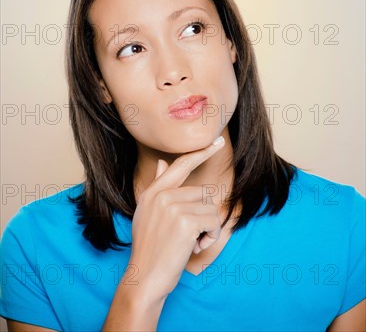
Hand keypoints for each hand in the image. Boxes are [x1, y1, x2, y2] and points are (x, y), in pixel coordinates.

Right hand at [128, 136, 225, 300]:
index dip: (201, 152)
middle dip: (205, 216)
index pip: (181, 165)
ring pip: (211, 208)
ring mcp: (173, 207)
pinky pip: (213, 221)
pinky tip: (196, 247)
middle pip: (204, 193)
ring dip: (209, 229)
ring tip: (192, 242)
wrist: (144, 278)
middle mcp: (162, 195)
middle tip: (192, 236)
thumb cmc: (150, 248)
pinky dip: (211, 237)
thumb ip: (158, 187)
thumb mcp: (148, 214)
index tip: (218, 141)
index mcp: (153, 192)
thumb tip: (163, 163)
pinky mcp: (185, 221)